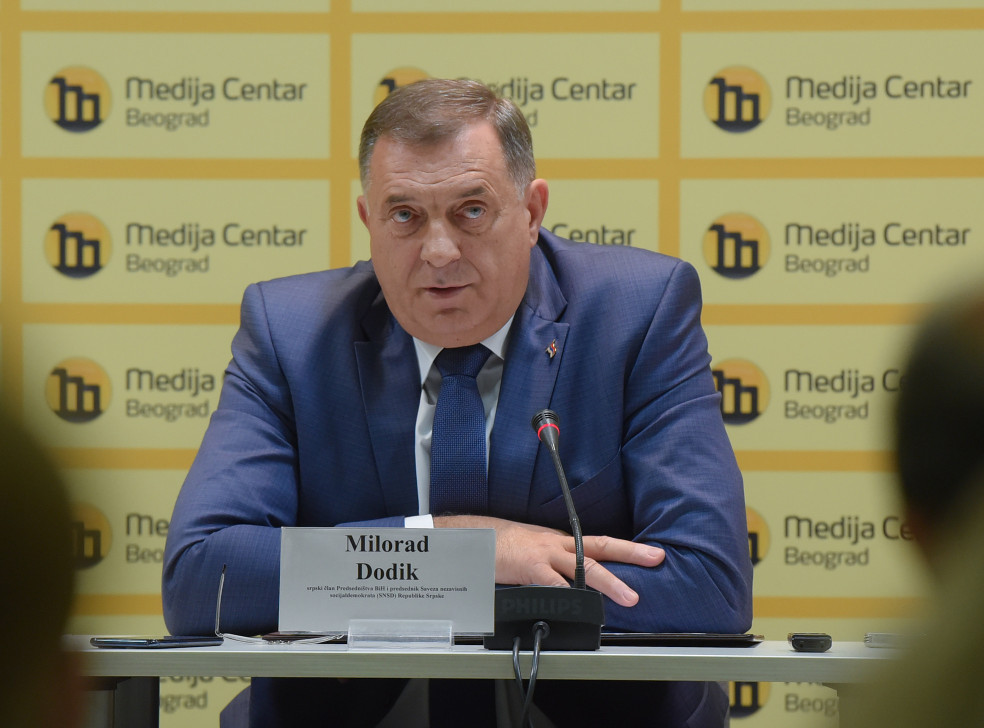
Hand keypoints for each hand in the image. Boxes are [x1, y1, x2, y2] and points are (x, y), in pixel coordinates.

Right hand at [433, 515, 664, 607]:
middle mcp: (557, 543)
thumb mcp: (534, 548)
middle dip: (631, 553)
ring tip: (629, 597)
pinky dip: (569, 594)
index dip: (627, 548)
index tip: (652, 554)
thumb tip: (575, 582)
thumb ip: (555, 564)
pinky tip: (583, 604)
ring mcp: (545, 554)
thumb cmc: (502, 545)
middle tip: (656, 559)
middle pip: (600, 547)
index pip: (600, 543)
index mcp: (560, 540)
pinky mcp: (530, 567)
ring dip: (609, 582)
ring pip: (584, 566)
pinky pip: (554, 582)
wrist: (474, 537)